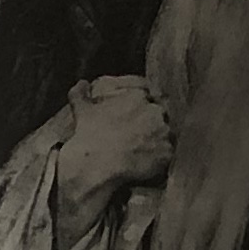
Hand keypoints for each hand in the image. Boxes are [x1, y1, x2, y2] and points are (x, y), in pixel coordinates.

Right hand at [50, 75, 171, 233]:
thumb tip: (81, 84)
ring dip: (156, 141)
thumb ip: (81, 94)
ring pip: (164, 134)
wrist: (97, 165)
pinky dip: (158, 159)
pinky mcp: (167, 153)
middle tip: (136, 136)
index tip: (131, 118)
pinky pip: (166, 155)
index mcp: (137, 98)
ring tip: (141, 152)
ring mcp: (163, 133)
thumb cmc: (89, 136)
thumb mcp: (81, 111)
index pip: (146, 97)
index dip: (138, 108)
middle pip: (158, 115)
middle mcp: (155, 112)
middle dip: (150, 123)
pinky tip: (144, 164)